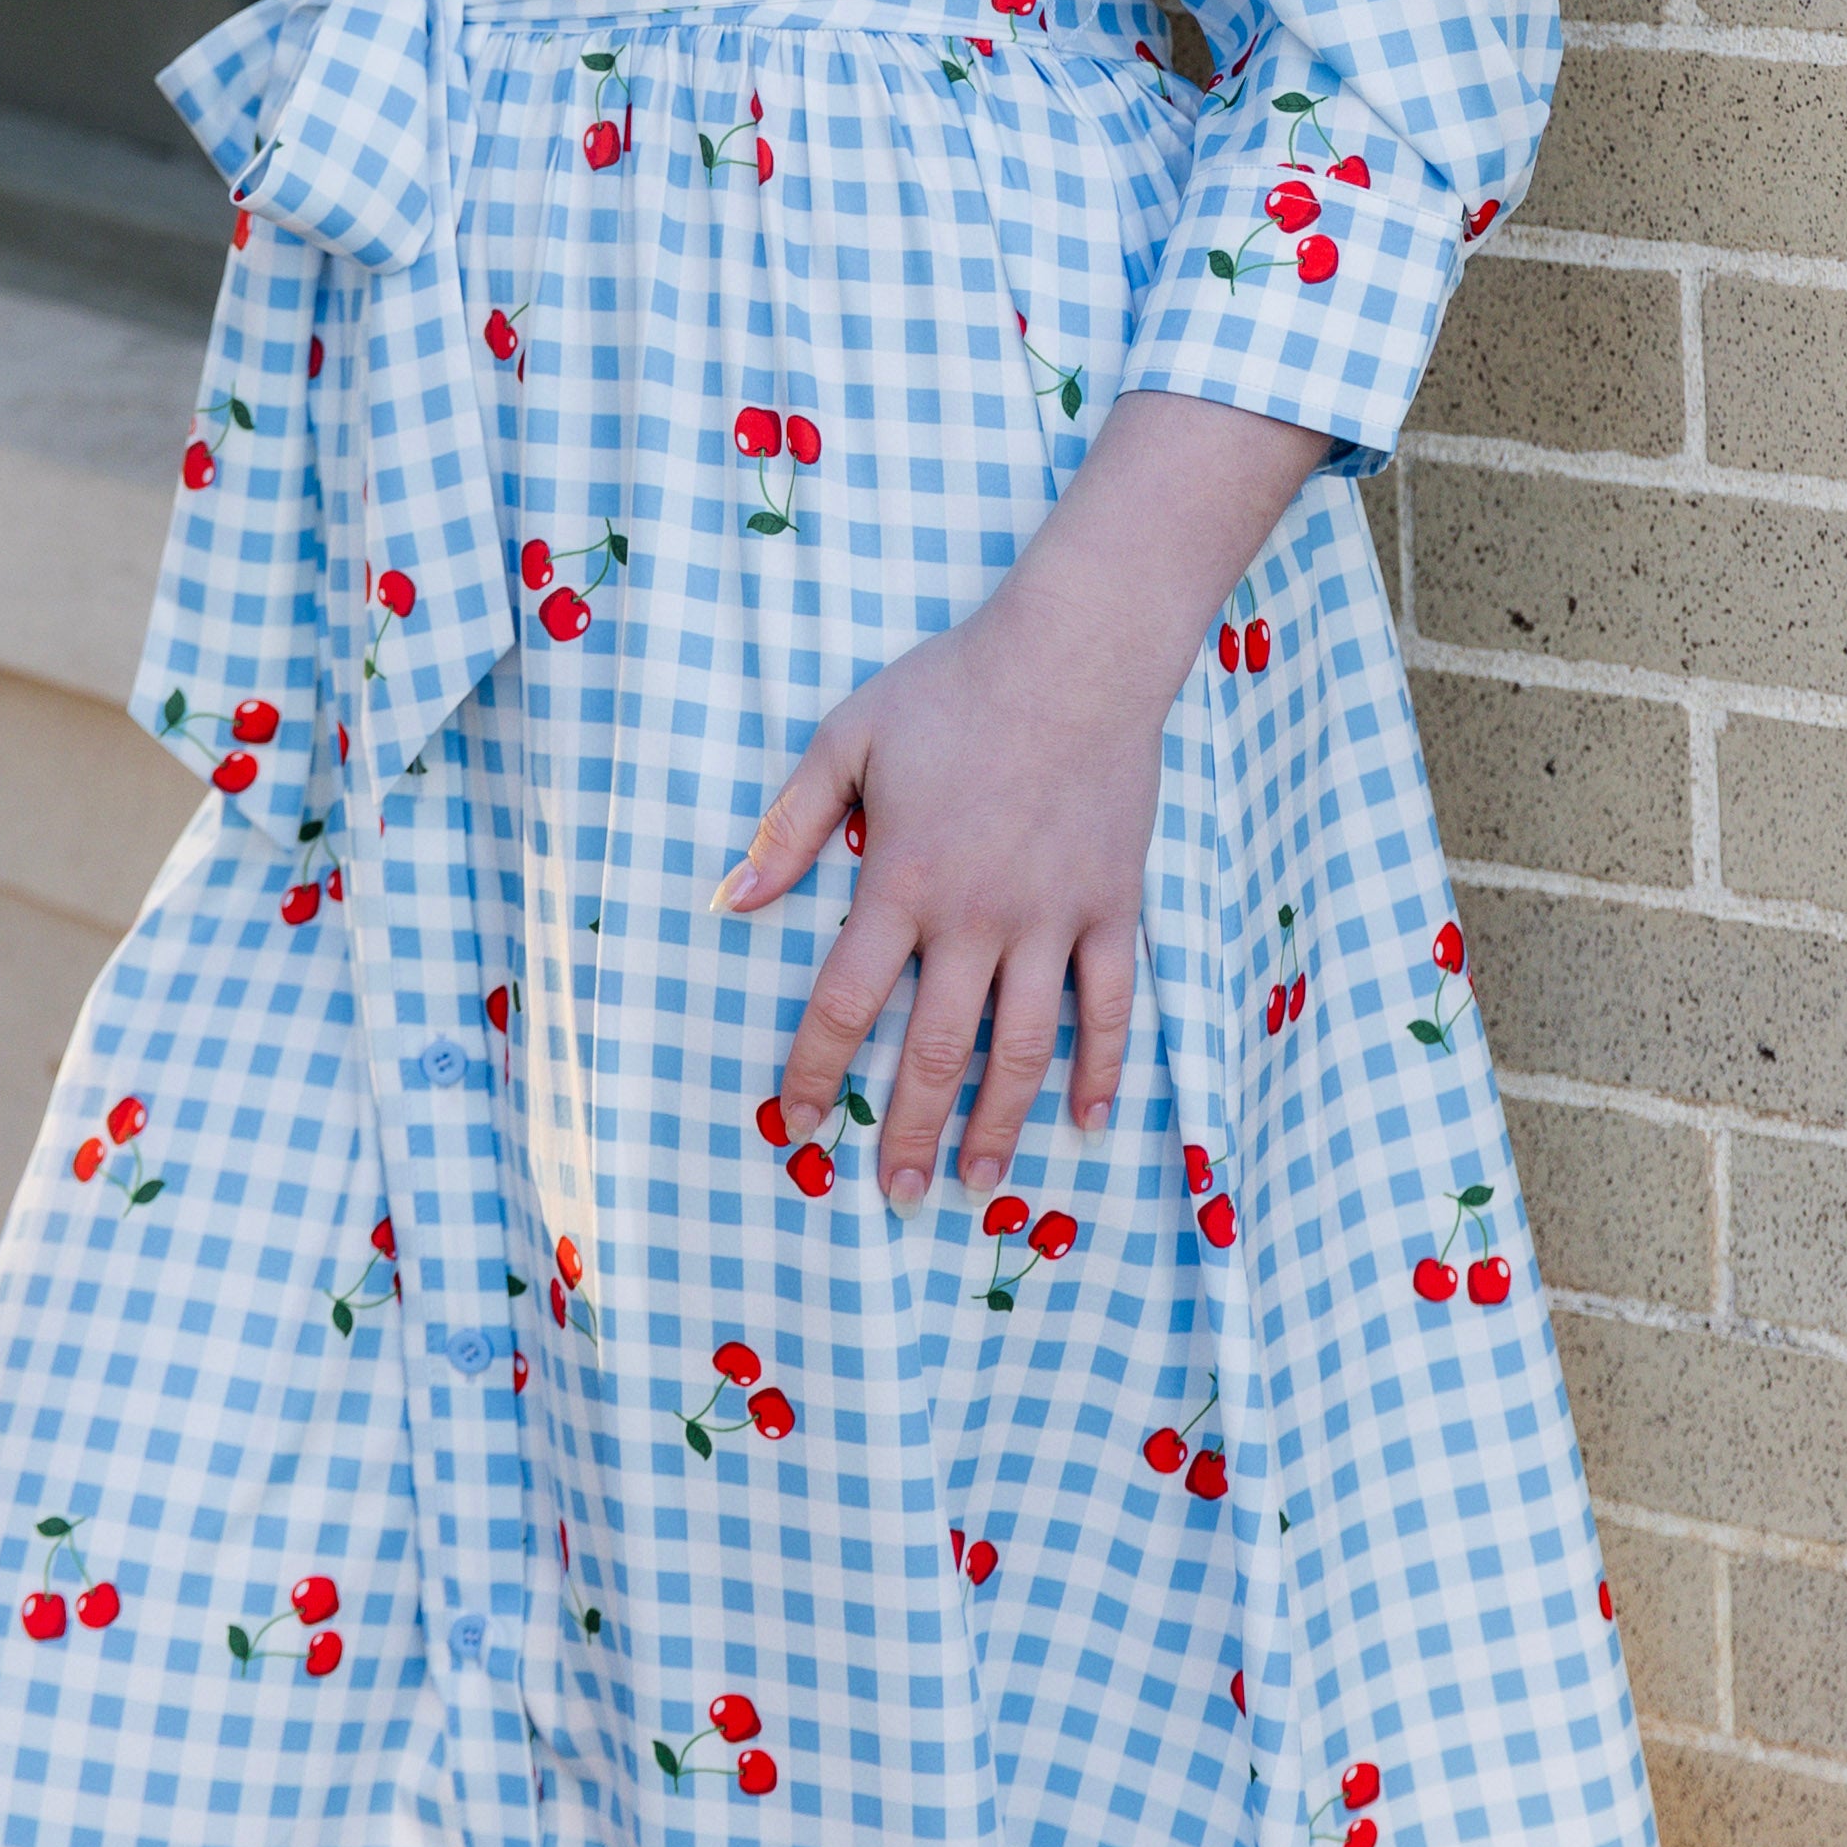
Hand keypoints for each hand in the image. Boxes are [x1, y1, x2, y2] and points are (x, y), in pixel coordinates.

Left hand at [717, 393, 1326, 1200]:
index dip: (816, 1073)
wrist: (1077, 652)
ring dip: (1002, 1122)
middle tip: (895, 1194)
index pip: (847, 1003)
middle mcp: (979, 917)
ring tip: (979, 1179)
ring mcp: (1054, 918)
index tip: (796, 1127)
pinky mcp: (1114, 906)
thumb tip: (732, 901)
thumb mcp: (848, 736)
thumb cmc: (953, 688)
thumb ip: (790, 824)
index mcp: (904, 882)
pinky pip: (1111, 1006)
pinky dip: (1101, 1067)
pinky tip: (1088, 1119)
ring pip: (1027, 1046)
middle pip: (940, 1050)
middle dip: (912, 1130)